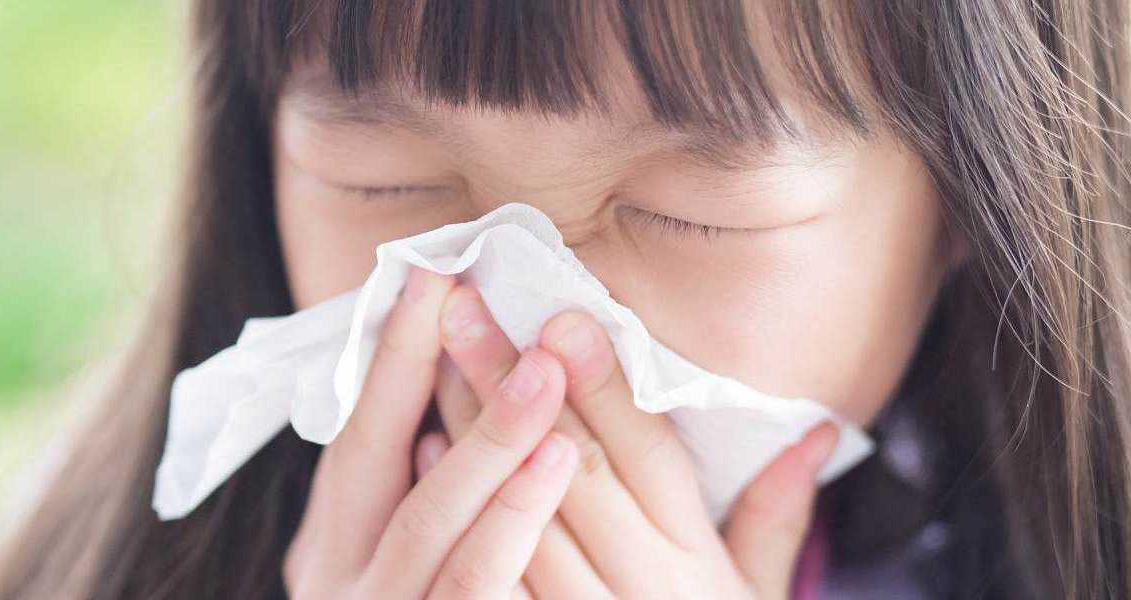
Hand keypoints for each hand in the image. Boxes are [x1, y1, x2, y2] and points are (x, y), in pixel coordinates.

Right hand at [283, 269, 578, 598]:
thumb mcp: (382, 557)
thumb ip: (414, 492)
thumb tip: (462, 378)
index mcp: (330, 548)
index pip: (360, 441)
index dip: (397, 359)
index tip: (436, 277)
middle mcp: (340, 584)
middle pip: (394, 487)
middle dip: (456, 405)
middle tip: (522, 342)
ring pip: (439, 546)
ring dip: (500, 475)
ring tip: (557, 415)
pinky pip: (475, 599)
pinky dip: (508, 542)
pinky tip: (555, 496)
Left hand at [420, 294, 843, 598]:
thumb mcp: (753, 599)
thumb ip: (774, 520)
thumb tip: (816, 431)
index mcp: (697, 564)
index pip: (649, 455)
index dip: (605, 382)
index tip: (562, 311)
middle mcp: (646, 592)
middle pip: (572, 470)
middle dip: (517, 381)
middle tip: (467, 304)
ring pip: (522, 518)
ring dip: (474, 436)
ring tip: (433, 363)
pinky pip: (497, 583)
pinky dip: (460, 514)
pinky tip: (424, 458)